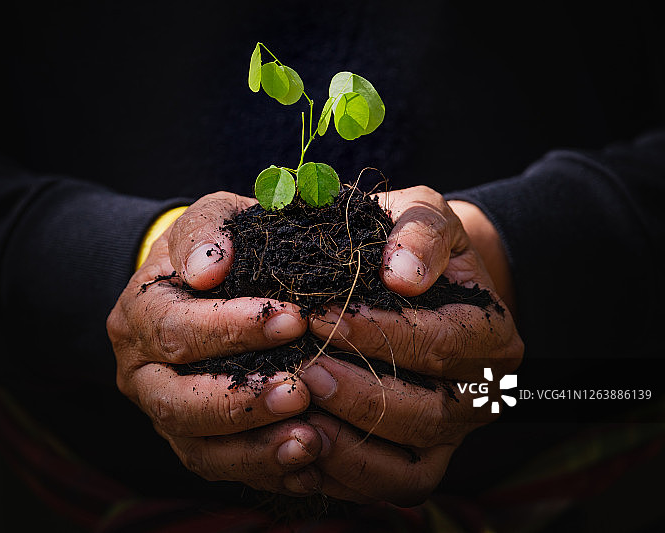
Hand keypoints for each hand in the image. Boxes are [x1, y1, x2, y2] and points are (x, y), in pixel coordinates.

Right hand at [107, 192, 325, 494]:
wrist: (200, 283)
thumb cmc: (215, 248)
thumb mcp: (211, 219)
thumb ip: (210, 232)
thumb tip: (208, 266)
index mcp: (139, 314)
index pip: (175, 328)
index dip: (231, 328)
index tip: (293, 320)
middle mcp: (140, 371)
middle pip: (176, 401)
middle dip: (240, 400)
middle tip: (300, 391)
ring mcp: (163, 413)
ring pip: (196, 447)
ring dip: (254, 449)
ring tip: (311, 441)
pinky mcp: (191, 442)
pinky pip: (220, 469)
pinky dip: (262, 471)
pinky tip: (308, 467)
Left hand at [300, 186, 523, 504]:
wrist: (411, 276)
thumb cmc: (412, 243)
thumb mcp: (422, 213)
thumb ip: (419, 231)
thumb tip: (403, 275)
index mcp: (489, 334)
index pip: (440, 344)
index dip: (380, 334)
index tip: (322, 316)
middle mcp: (479, 394)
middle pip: (429, 413)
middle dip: (361, 393)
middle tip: (304, 371)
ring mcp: (450, 434)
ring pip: (410, 464)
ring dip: (349, 443)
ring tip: (297, 413)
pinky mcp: (418, 460)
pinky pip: (390, 486)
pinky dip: (346, 475)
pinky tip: (298, 449)